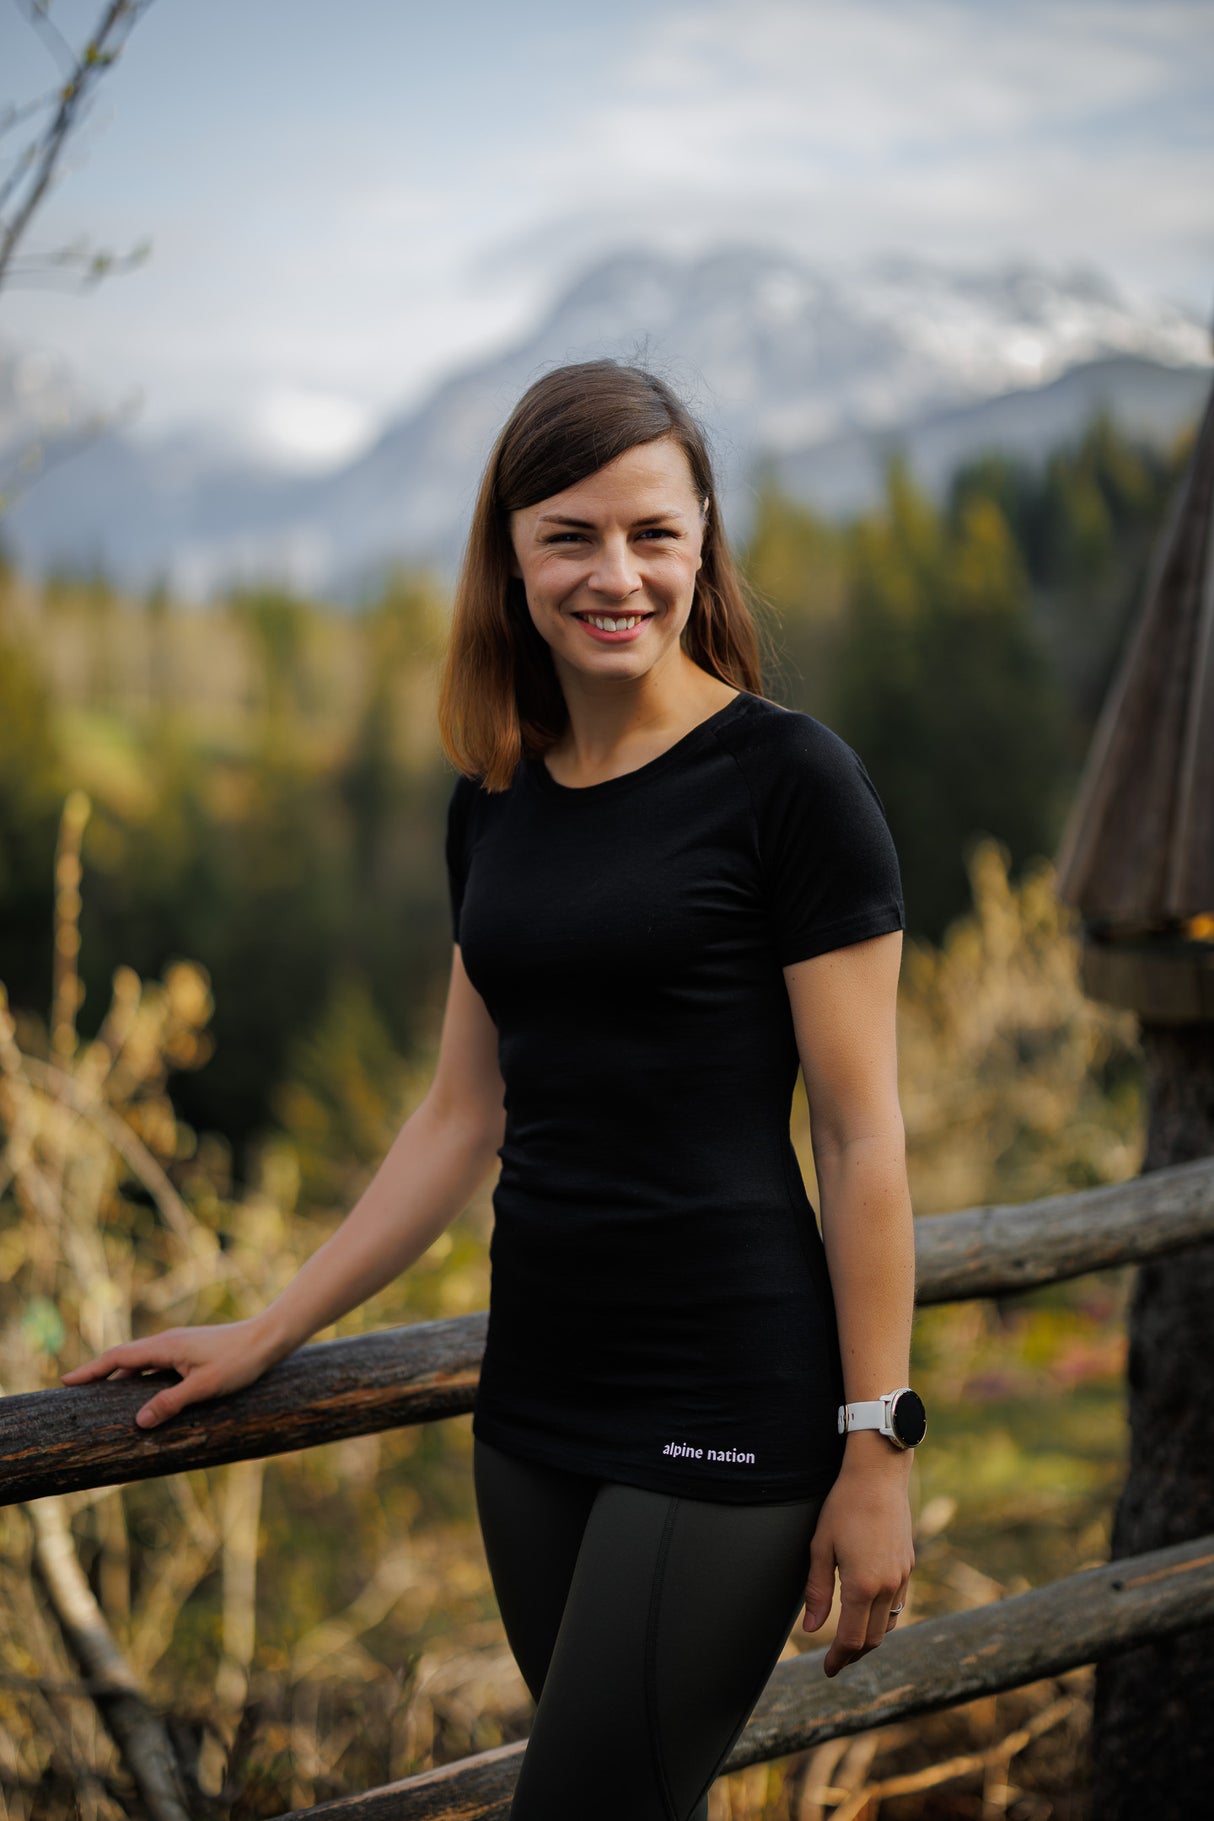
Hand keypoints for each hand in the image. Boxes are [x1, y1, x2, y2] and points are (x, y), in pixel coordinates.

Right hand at [60, 1316, 286, 1429]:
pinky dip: (140, 1376)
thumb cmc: (239, 1361)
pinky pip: (155, 1364)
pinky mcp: (190, 1351)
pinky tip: (141, 1391)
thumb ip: (170, 1402)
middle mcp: (167, 1342)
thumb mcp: (204, 1387)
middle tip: (75, 1390)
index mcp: (165, 1347)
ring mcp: (179, 1345)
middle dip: (99, 1373)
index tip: (66, 1381)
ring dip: (120, 1376)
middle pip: (124, 1358)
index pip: (118, 1357)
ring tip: (101, 1396)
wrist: (268, 1338)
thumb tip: (137, 1421)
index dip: (91, 1370)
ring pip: (141, 1361)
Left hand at [801, 1444, 914, 1676]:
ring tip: (851, 1642)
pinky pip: (897, 1604)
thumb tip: (810, 1629)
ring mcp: (901, 1576)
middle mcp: (886, 1586)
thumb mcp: (821, 1546)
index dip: (838, 1659)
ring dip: (870, 1638)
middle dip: (853, 1654)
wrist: (879, 1476)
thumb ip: (817, 1591)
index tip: (828, 1669)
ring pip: (888, 1624)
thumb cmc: (843, 1506)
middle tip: (836, 1661)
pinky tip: (869, 1613)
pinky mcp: (908, 1566)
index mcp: (862, 1585)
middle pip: (872, 1638)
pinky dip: (883, 1618)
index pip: (851, 1639)